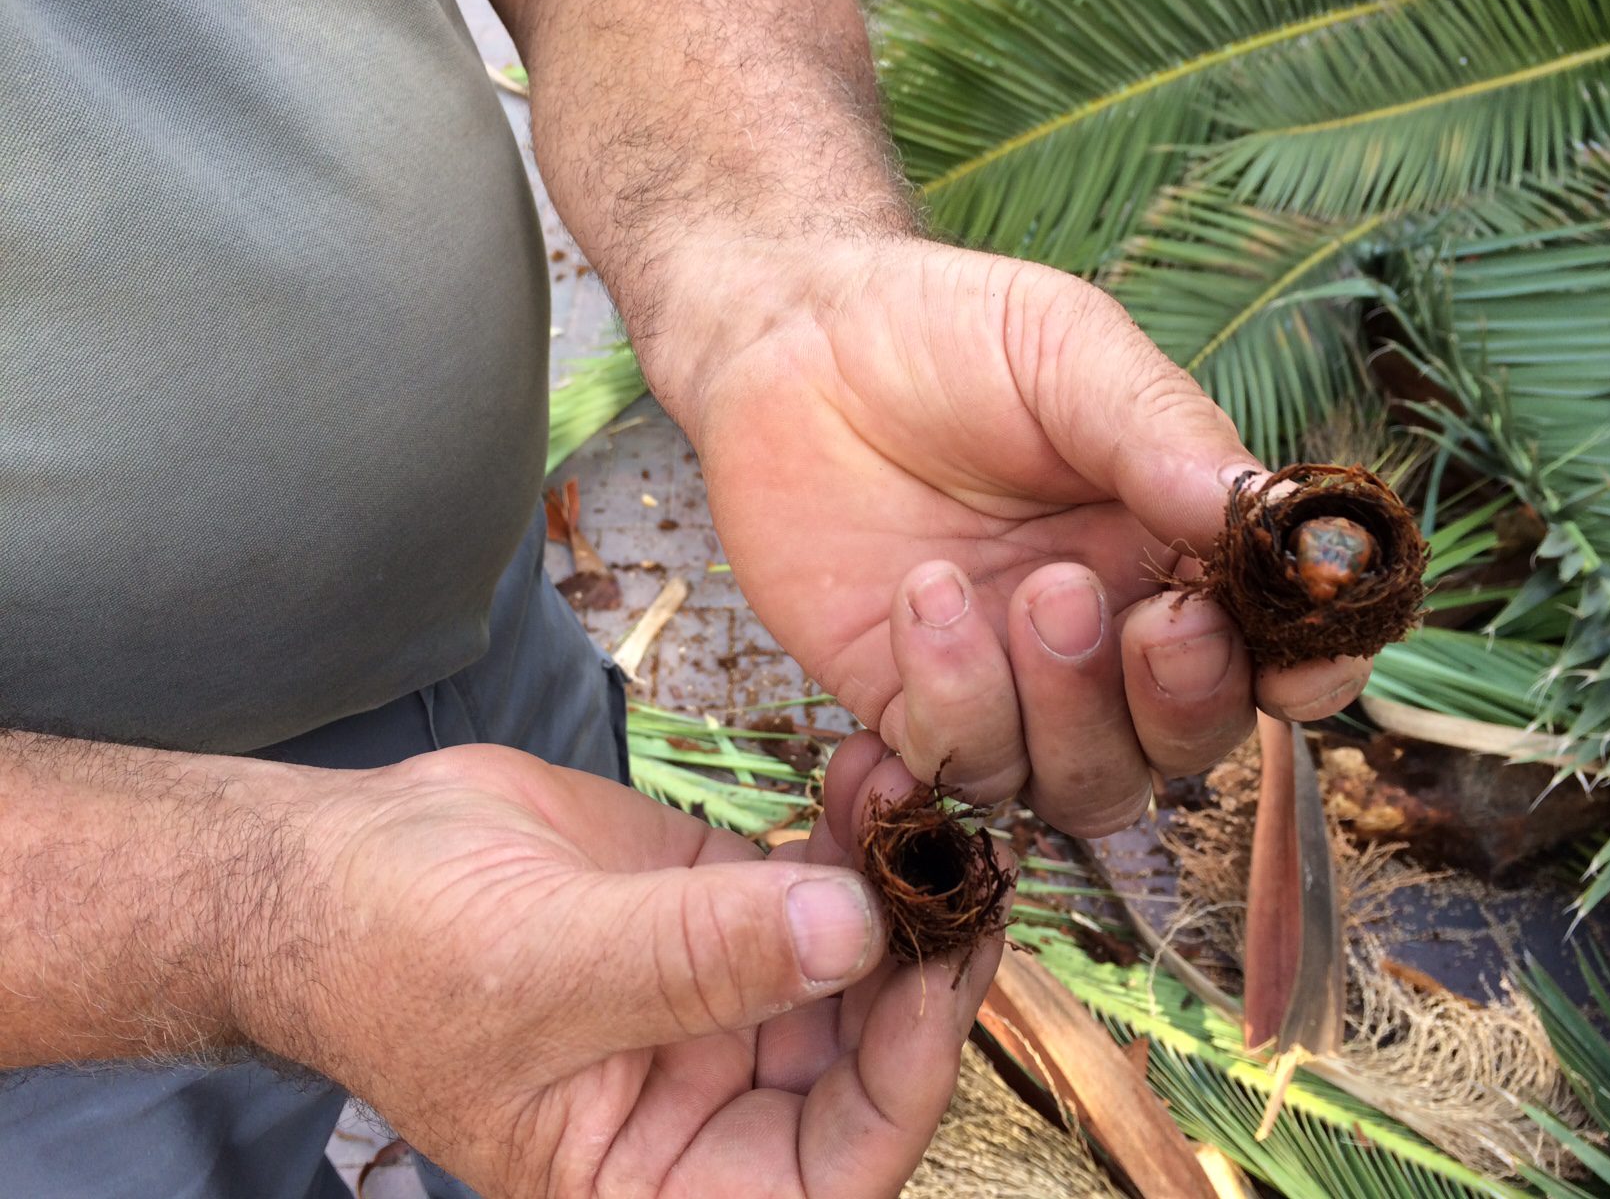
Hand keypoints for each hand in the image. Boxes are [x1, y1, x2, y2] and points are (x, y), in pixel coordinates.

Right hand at [254, 739, 1001, 1197]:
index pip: (825, 1172)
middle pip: (864, 1059)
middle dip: (921, 963)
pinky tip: (870, 760)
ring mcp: (727, 997)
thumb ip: (696, 961)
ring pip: (857, 957)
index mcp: (662, 1177)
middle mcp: (712, 1102)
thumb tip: (853, 934)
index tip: (935, 972)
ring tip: (923, 787)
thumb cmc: (395, 952)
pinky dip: (853, 824)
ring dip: (899, 876)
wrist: (337, 861)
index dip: (899, 1084)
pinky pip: (820, 877)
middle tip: (964, 862)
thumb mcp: (539, 970)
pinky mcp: (727, 906)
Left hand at [653, 238, 1369, 835]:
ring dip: (1066, 709)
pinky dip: (951, 703)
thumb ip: (1162, 432)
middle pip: (1186, 745)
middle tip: (1149, 620)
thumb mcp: (1068, 350)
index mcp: (1172, 546)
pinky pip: (959, 765)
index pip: (1272, 649)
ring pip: (1084, 785)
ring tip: (1021, 588)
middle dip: (1182, 703)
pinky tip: (918, 598)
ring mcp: (1008, 681)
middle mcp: (1104, 633)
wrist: (792, 345)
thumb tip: (1269, 513)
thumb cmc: (947, 335)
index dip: (1305, 677)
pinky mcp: (909, 704)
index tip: (1303, 665)